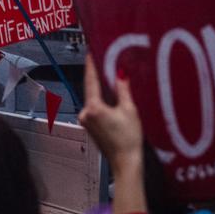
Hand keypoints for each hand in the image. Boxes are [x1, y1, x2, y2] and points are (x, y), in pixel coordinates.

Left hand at [79, 55, 147, 213]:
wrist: (125, 163)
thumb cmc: (128, 139)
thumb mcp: (130, 110)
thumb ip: (123, 90)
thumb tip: (120, 73)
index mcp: (93, 107)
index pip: (91, 80)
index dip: (92, 64)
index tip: (91, 50)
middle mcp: (85, 113)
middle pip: (91, 89)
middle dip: (97, 75)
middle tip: (104, 59)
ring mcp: (86, 121)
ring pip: (93, 98)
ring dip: (100, 88)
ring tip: (109, 74)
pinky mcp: (90, 127)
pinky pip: (95, 107)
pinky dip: (101, 99)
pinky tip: (110, 95)